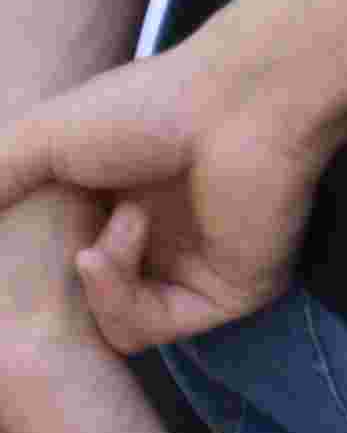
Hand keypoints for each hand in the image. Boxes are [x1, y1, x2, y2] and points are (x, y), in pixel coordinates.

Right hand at [0, 29, 334, 355]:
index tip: (9, 265)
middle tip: (43, 264)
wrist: (237, 102)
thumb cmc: (147, 107)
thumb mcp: (37, 141)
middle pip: (85, 308)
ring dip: (92, 280)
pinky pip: (143, 330)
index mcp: (122, 207)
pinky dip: (115, 295)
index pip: (64, 267)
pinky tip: (112, 246)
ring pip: (108, 327)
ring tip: (111, 225)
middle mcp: (160, 245)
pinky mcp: (226, 297)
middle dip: (52, 294)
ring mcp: (192, 274)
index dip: (28, 274)